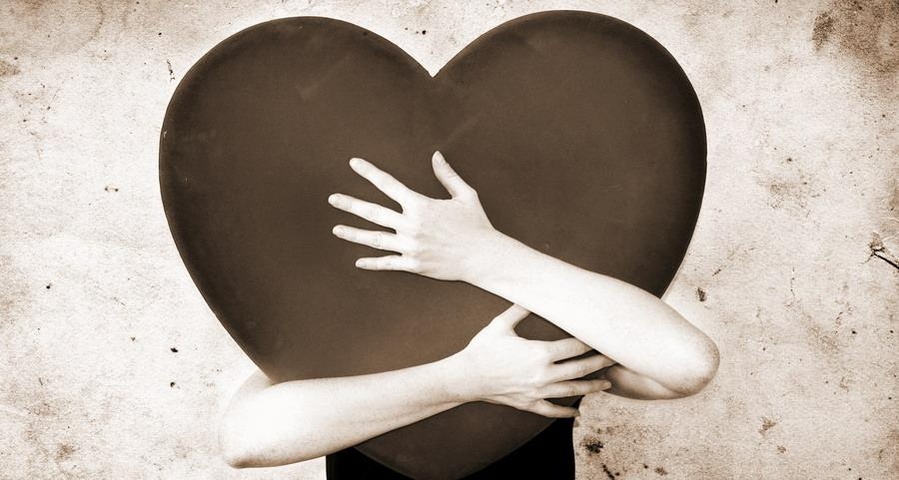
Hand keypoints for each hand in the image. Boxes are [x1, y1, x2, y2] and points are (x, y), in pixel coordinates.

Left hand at [328, 151, 497, 281]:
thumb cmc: (477, 225)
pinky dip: (372, 263)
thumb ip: (447, 176)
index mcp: (421, 205)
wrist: (485, 257)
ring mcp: (411, 247)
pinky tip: (358, 261)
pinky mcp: (414, 265)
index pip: (389, 185)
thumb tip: (436, 155)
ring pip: (375, 239)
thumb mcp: (465, 195)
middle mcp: (412, 226)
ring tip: (336, 229)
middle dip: (351, 204)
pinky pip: (388, 264)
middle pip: (373, 213)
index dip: (369, 172)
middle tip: (332, 198)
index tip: (354, 163)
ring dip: (353, 233)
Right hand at [447, 305, 614, 417]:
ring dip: (592, 387)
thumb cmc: (483, 348)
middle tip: (615, 359)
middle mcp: (543, 374)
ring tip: (607, 384)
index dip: (591, 342)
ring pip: (572, 391)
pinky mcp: (529, 404)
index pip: (574, 347)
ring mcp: (537, 391)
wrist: (466, 377)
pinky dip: (566, 413)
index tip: (604, 338)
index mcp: (539, 353)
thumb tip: (531, 292)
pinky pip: (552, 411)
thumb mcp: (501, 324)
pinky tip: (577, 412)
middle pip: (580, 369)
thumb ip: (520, 308)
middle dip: (600, 363)